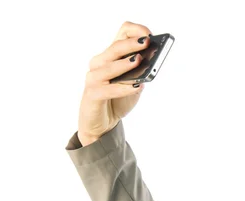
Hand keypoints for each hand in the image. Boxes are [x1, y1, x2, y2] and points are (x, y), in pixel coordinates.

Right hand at [77, 21, 151, 143]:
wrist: (102, 124)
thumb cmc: (117, 101)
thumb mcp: (133, 84)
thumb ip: (140, 73)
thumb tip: (153, 62)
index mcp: (110, 56)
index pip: (121, 34)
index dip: (135, 31)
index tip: (149, 35)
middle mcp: (99, 63)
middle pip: (115, 48)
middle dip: (132, 44)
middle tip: (147, 42)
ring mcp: (94, 78)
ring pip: (109, 66)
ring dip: (124, 63)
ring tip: (138, 61)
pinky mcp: (92, 94)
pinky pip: (109, 90)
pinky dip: (123, 88)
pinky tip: (136, 87)